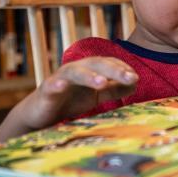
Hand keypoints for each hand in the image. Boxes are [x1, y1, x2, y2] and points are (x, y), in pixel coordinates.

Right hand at [20, 57, 137, 130]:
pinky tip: (61, 86)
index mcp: (90, 69)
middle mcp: (77, 69)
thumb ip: (114, 89)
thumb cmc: (71, 101)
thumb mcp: (96, 96)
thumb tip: (135, 83)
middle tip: (129, 77)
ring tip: (102, 83)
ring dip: (89, 76)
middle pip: (96, 63)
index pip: (109, 63)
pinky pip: (52, 85)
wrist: (41, 113)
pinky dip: (57, 84)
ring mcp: (60, 78)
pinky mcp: (46, 89)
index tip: (135, 78)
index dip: (122, 68)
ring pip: (76, 72)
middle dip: (114, 69)